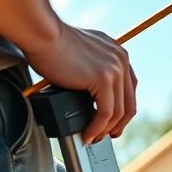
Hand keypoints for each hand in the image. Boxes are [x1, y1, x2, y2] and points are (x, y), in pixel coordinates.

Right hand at [24, 22, 137, 143]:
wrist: (42, 33)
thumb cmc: (51, 43)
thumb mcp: (82, 54)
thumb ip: (91, 69)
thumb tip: (88, 92)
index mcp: (117, 53)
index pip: (129, 89)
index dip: (122, 110)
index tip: (113, 123)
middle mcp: (121, 59)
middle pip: (129, 102)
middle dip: (118, 124)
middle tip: (106, 136)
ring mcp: (114, 69)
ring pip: (118, 111)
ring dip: (105, 130)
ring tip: (93, 138)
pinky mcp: (103, 78)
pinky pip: (106, 112)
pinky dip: (97, 127)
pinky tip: (88, 134)